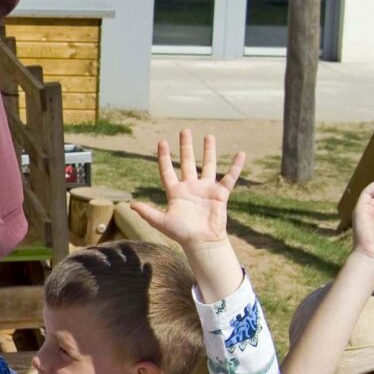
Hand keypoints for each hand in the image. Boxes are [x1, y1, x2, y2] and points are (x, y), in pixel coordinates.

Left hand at [125, 130, 243, 248]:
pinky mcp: (220, 194)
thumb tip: (131, 205)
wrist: (202, 242)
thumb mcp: (162, 222)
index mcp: (176, 192)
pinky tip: (241, 154)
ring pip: (208, 165)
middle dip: (186, 147)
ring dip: (209, 151)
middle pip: (188, 162)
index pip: (168, 170)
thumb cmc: (182, 233)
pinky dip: (236, 167)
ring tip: (209, 136)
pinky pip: (230, 177)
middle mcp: (191, 187)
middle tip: (185, 131)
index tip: (162, 142)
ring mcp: (206, 189)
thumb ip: (148, 213)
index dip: (164, 157)